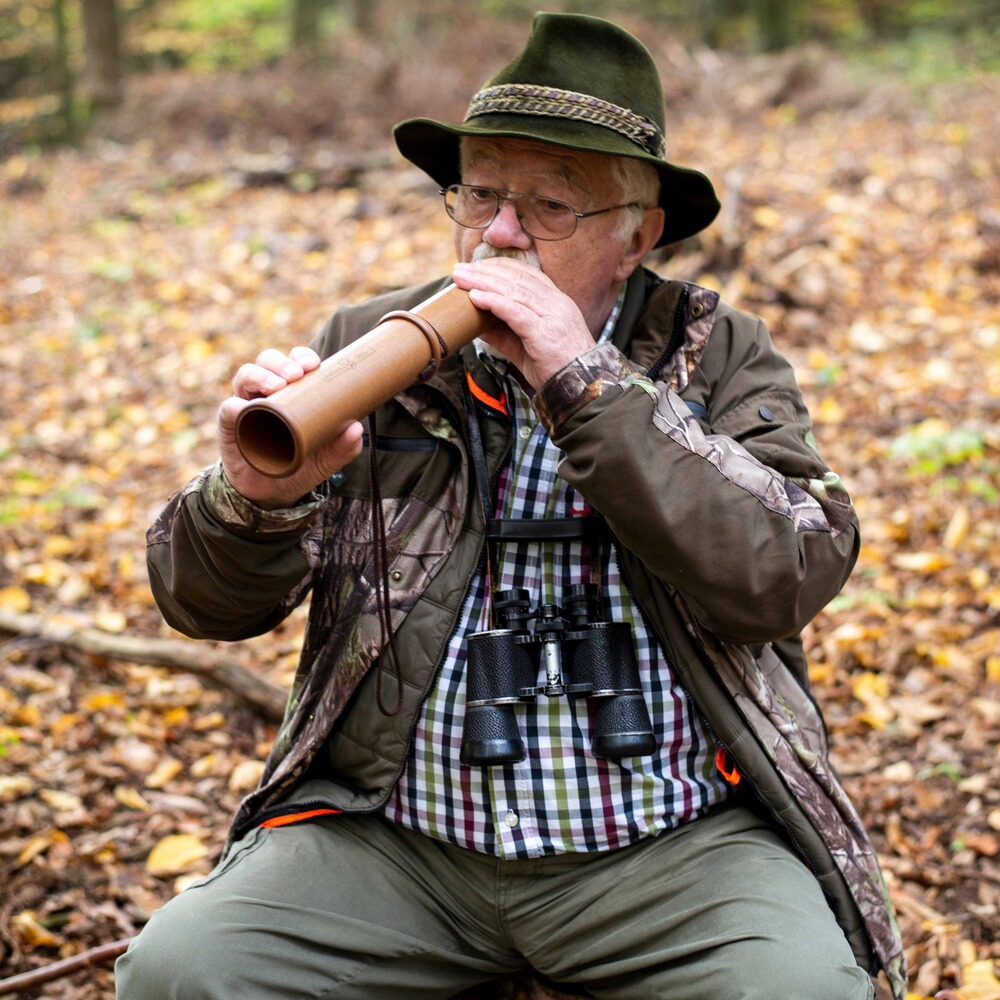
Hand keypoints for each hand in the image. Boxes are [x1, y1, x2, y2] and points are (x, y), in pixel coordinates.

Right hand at [219, 346, 363, 507]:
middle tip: (296, 375)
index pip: (294, 363)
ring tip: (276, 386)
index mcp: (292, 392)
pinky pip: (228, 408)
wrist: (272, 493)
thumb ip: (344, 447)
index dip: (302, 357)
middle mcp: (267, 392)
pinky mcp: (230, 424)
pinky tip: (244, 408)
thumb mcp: (326, 459)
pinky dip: (235, 405)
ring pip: (246, 376)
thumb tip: (356, 428)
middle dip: (282, 362)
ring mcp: (246, 404)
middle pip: (268, 361)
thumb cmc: (300, 464)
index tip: (313, 365)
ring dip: (260, 375)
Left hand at [451, 258, 595, 390]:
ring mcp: (552, 316)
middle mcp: (556, 303)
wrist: (583, 388)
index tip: (478, 265)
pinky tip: (475, 297)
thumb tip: (477, 324)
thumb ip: (504, 332)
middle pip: (516, 278)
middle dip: (485, 271)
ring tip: (461, 278)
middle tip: (460, 269)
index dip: (501, 266)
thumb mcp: (525, 346)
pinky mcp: (544, 333)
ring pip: (513, 290)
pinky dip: (494, 302)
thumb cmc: (556, 368)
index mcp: (556, 302)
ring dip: (483, 282)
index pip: (527, 274)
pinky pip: (515, 312)